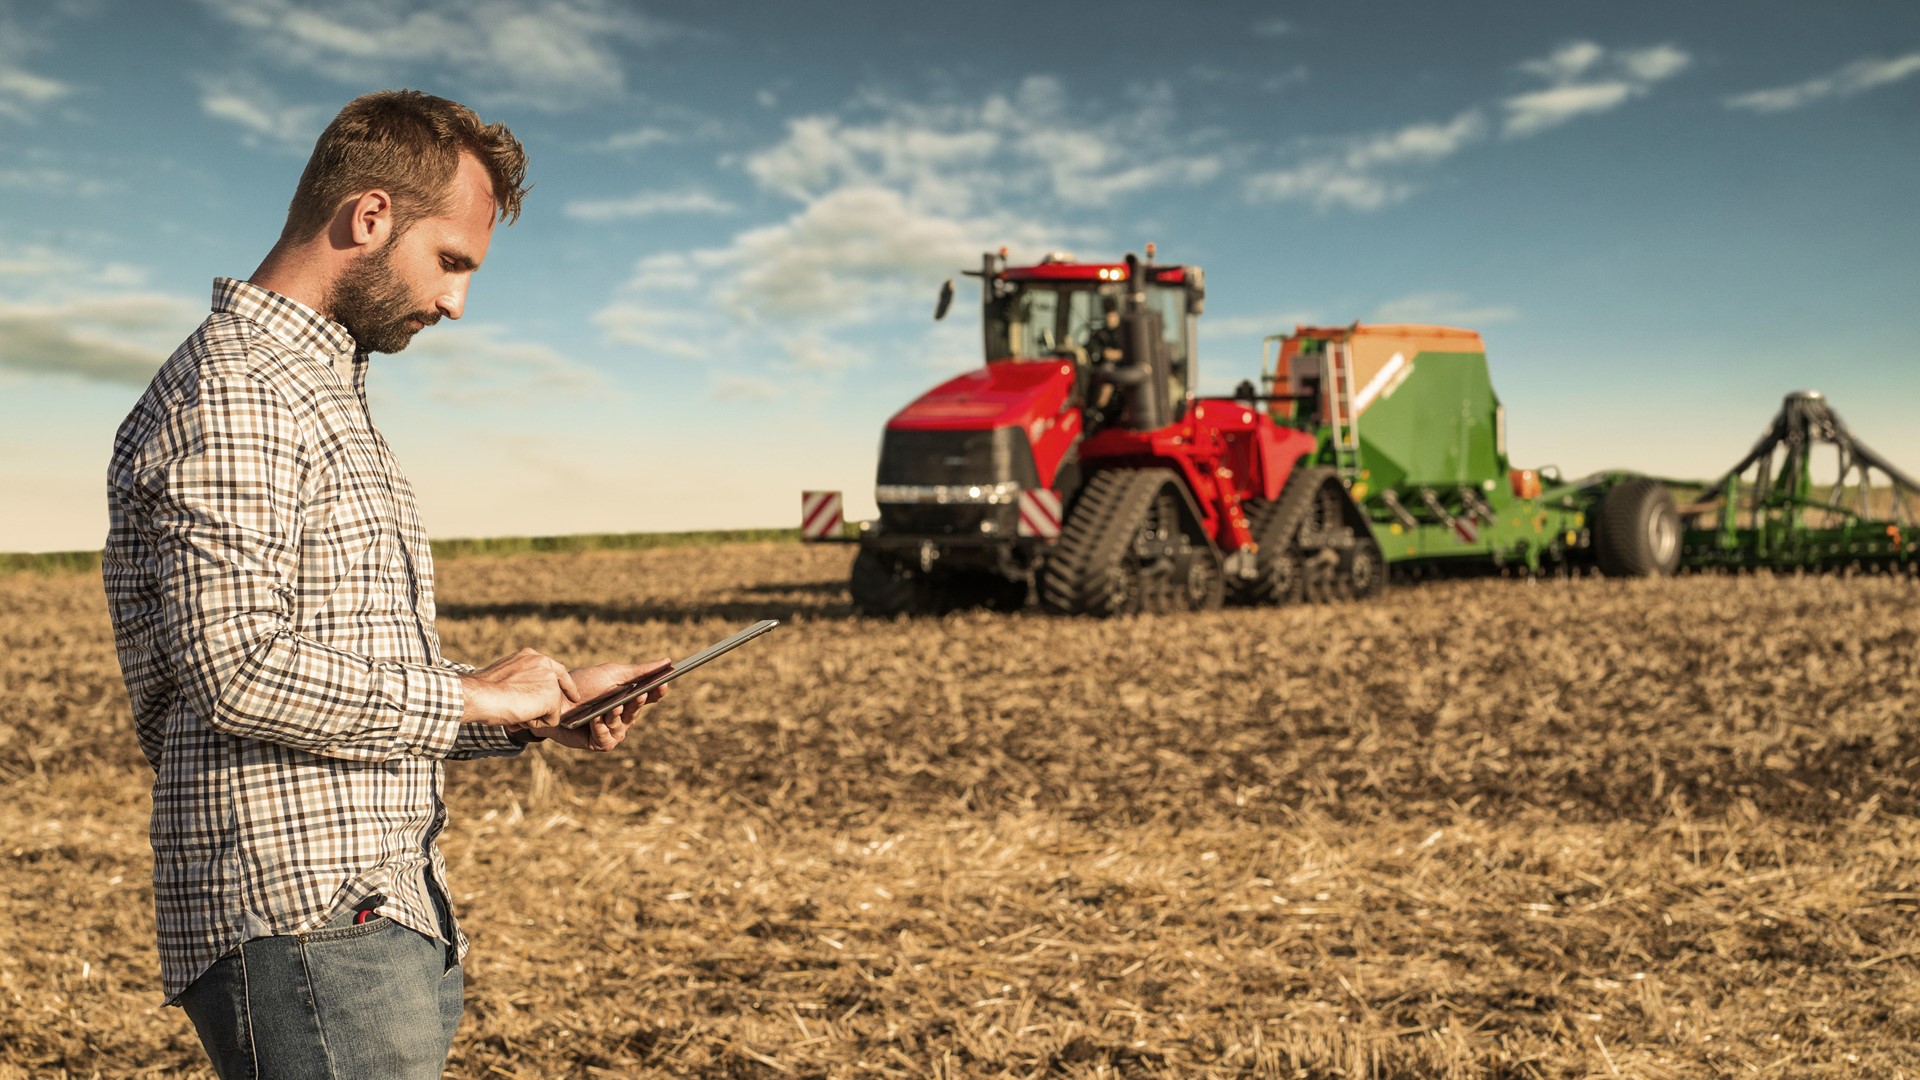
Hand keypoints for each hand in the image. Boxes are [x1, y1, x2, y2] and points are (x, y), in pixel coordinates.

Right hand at [459, 648, 578, 726]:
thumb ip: (522, 680)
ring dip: (534, 716)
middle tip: (526, 713)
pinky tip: (521, 716)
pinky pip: (552, 720)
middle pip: (555, 692)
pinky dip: (537, 724)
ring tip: (514, 711)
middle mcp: (543, 663)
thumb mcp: (505, 677)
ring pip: (551, 708)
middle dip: (543, 707)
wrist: (479, 695)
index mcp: (530, 656)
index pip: (557, 670)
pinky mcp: (552, 696)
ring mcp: (549, 679)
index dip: (566, 686)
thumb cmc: (484, 690)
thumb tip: (526, 695)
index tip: (574, 697)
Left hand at [515, 659, 669, 752]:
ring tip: (613, 706)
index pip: (649, 696)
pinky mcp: (597, 742)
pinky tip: (595, 719)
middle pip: (637, 711)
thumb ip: (639, 671)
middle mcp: (622, 716)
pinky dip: (602, 728)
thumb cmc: (582, 684)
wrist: (552, 699)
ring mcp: (610, 730)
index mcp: (628, 698)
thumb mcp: (611, 674)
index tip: (664, 682)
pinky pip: (607, 739)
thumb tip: (667, 661)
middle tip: (640, 693)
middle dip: (638, 702)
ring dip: (617, 716)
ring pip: (623, 727)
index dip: (658, 691)